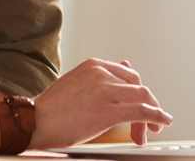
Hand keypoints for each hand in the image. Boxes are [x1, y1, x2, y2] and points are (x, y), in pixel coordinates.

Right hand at [30, 58, 172, 148]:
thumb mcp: (78, 83)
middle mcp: (102, 74)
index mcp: (94, 65)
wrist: (33, 121)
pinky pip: (142, 111)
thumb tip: (126, 65)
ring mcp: (106, 91)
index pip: (128, 75)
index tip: (141, 105)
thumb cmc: (51, 109)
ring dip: (152, 115)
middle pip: (138, 86)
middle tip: (148, 123)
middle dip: (147, 105)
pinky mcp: (109, 111)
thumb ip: (102, 77)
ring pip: (143, 98)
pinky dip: (156, 117)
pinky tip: (161, 123)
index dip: (138, 93)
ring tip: (153, 128)